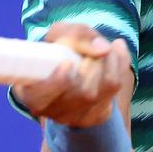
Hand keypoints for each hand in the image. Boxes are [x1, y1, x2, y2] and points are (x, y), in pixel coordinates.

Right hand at [12, 23, 132, 127]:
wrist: (75, 65)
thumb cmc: (60, 49)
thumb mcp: (61, 34)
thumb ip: (77, 35)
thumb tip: (103, 48)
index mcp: (32, 92)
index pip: (42, 97)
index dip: (56, 82)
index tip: (67, 64)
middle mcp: (52, 110)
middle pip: (83, 92)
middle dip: (93, 62)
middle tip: (93, 47)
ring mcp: (76, 117)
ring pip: (104, 89)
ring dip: (109, 61)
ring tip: (105, 47)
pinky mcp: (97, 115)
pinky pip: (117, 89)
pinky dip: (120, 64)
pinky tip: (116, 51)